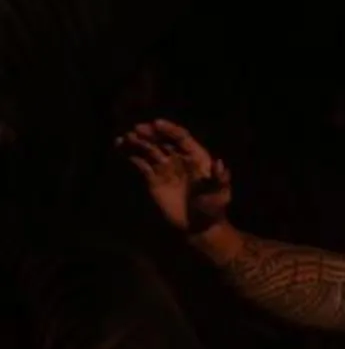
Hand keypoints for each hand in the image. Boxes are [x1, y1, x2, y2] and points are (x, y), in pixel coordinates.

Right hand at [117, 119, 232, 232]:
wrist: (199, 225)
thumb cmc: (213, 208)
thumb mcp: (219, 194)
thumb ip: (219, 179)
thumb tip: (220, 163)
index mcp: (197, 158)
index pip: (182, 138)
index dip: (170, 130)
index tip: (156, 123)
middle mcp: (180, 159)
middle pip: (164, 141)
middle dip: (151, 133)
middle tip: (137, 129)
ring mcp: (166, 168)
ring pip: (150, 149)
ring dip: (138, 141)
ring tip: (126, 137)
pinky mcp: (153, 178)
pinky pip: (140, 162)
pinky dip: (130, 154)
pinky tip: (120, 146)